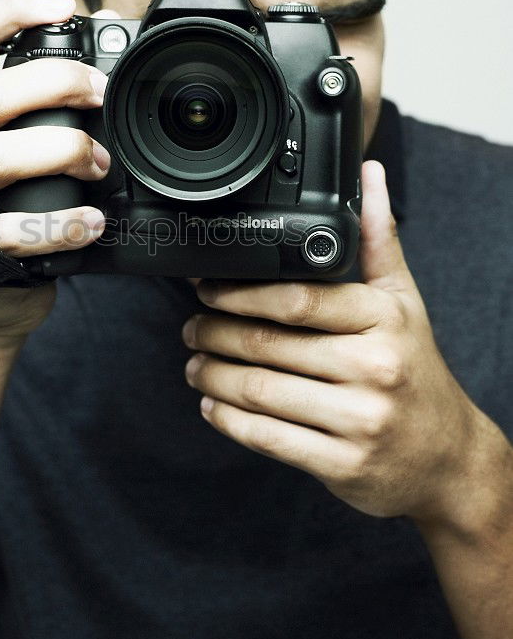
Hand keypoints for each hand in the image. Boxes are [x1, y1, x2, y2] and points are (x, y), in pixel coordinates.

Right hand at [0, 0, 111, 339]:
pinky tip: (92, 222)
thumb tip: (110, 23)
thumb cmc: (16, 195)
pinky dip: (63, 225)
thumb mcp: (26, 133)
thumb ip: (58, 87)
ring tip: (99, 165)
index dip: (11, 15)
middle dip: (55, 85)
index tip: (62, 7)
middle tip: (99, 93)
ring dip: (62, 152)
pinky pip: (16, 230)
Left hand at [183, 160, 492, 527]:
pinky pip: (269, 438)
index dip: (238, 293)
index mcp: (383, 320)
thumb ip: (378, 239)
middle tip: (192, 328)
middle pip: (267, 344)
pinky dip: (229, 421)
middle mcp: (374, 368)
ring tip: (195, 366)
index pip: (296, 299)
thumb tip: (369, 173)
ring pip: (260, 392)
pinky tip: (214, 407)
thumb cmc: (415, 371)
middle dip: (214, 334)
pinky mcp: (343, 464)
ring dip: (212, 377)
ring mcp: (359, 420)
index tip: (205, 288)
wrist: (448, 457)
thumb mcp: (404, 302)